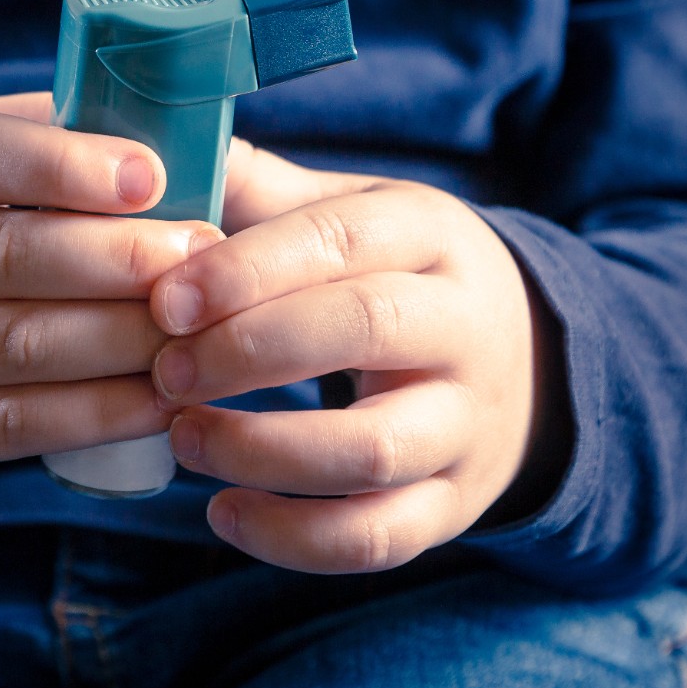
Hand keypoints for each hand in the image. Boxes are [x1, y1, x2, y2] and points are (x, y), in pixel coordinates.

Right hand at [0, 98, 220, 474]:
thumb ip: (26, 131)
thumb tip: (161, 122)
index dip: (60, 166)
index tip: (150, 174)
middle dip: (111, 258)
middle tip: (201, 255)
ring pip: (8, 347)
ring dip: (118, 340)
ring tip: (198, 327)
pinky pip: (5, 428)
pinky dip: (93, 415)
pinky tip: (161, 399)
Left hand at [148, 140, 568, 573]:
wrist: (522, 363)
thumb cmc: (395, 275)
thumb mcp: (355, 213)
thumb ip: (263, 191)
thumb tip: (164, 149)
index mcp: (432, 234)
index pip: (342, 239)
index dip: (248, 269)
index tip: (165, 299)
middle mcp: (464, 326)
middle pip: (366, 328)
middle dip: (251, 350)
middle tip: (165, 370)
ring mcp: (467, 423)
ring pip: (374, 448)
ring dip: (265, 451)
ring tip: (184, 438)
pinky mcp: (454, 505)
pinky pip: (378, 538)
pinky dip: (294, 538)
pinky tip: (222, 513)